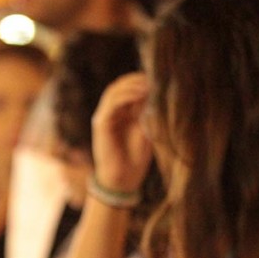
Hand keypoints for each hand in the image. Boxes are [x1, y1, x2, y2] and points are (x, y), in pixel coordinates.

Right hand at [91, 73, 153, 191]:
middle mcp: (111, 113)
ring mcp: (104, 117)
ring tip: (147, 84)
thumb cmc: (135, 159)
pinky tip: (139, 93)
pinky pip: (112, 103)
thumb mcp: (146, 130)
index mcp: (121, 114)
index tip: (158, 78)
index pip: (128, 89)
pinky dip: (125, 96)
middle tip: (153, 78)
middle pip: (119, 86)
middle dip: (135, 80)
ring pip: (114, 91)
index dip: (140, 81)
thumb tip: (156, 92)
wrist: (123, 180)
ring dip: (131, 85)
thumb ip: (147, 113)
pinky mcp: (101, 123)